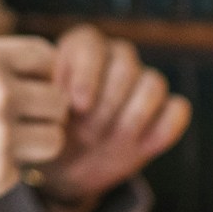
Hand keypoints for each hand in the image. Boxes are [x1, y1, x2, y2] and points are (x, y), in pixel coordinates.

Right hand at [0, 36, 67, 211]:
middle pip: (57, 102)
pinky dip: (1, 175)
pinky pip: (21, 174)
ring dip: (32, 147)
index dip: (40, 76)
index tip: (29, 89)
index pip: (46, 57)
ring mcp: (1, 136)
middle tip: (13, 126)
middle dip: (40, 116)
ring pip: (53, 141)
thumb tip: (31, 82)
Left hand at [34, 25, 189, 211]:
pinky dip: (162, 128)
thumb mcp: (35, 114)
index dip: (87, 74)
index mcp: (80, 47)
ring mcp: (142, 83)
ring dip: (132, 117)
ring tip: (108, 141)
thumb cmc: (46, 132)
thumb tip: (59, 95)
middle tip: (87, 133)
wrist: (65, 166)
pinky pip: (177, 110)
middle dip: (107, 104)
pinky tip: (140, 146)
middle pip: (126, 65)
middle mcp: (115, 57)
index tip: (77, 105)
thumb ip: (44, 96)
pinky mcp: (163, 112)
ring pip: (153, 83)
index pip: (92, 44)